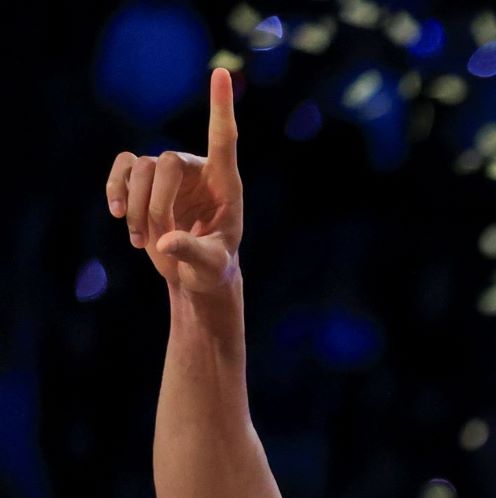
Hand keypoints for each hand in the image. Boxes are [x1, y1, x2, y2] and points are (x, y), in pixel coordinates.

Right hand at [107, 67, 242, 290]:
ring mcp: (168, 173)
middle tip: (159, 241)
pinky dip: (115, 191)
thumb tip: (166, 244)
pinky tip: (120, 217)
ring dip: (135, 206)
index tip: (220, 72)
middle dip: (156, 203)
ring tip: (143, 241)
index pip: (223, 137)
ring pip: (139, 169)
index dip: (220, 105)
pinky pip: (121, 169)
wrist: (195, 272)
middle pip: (165, 162)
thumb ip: (193, 254)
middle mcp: (197, 170)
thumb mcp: (211, 266)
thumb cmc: (212, 267)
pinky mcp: (144, 181)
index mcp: (225, 183)